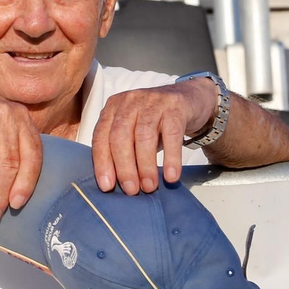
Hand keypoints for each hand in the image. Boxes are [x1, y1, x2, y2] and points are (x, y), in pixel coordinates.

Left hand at [89, 78, 217, 195]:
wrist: (187, 98)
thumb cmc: (155, 121)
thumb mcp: (133, 130)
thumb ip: (123, 149)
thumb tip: (118, 183)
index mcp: (113, 108)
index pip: (101, 136)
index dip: (102, 162)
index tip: (107, 186)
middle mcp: (130, 102)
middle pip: (121, 136)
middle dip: (124, 167)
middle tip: (131, 189)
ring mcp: (152, 102)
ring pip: (144, 136)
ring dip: (145, 165)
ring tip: (149, 186)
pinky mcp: (175, 106)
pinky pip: (172, 134)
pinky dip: (171, 158)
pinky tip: (171, 175)